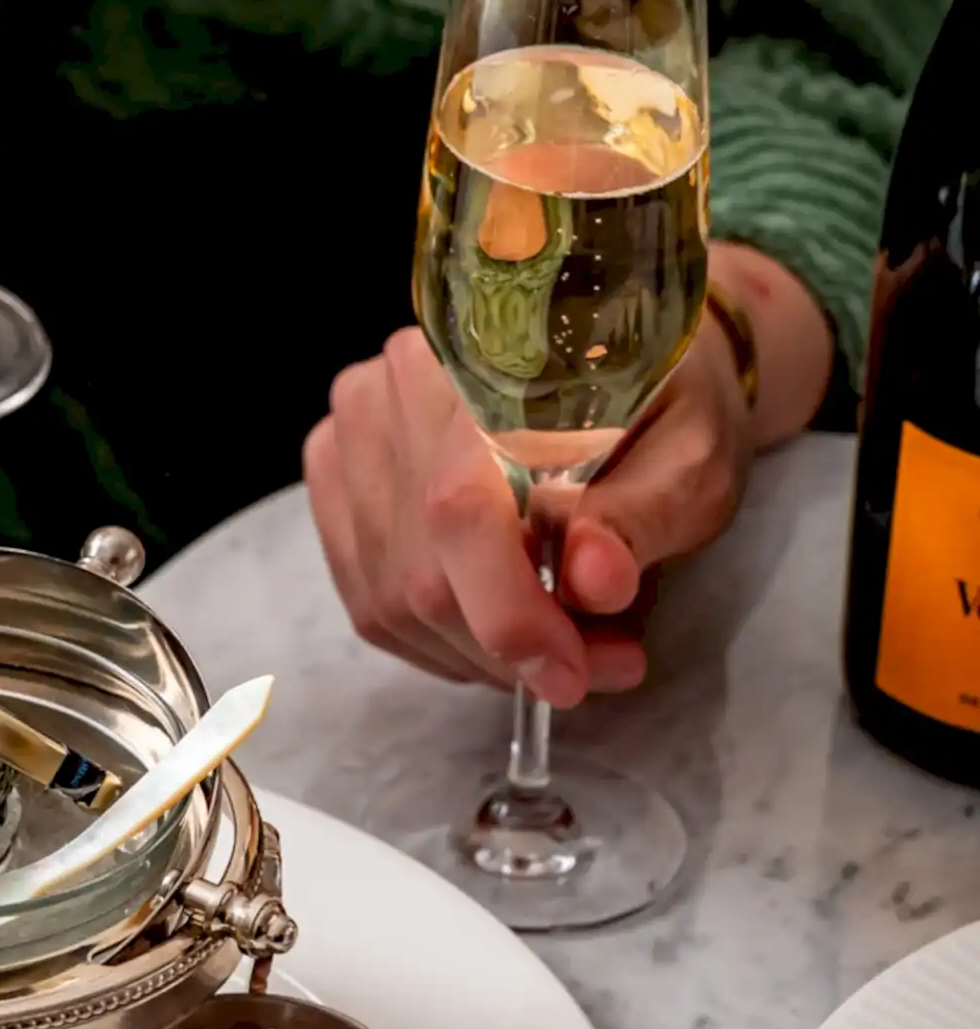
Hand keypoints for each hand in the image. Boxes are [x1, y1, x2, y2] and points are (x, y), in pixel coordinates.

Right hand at [302, 321, 754, 708]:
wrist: (617, 354)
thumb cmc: (663, 403)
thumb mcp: (692, 454)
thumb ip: (642, 515)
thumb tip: (592, 583)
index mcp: (486, 368)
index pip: (460, 512)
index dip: (508, 615)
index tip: (571, 674)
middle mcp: (396, 391)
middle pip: (420, 574)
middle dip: (508, 652)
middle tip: (594, 667)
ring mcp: (352, 432)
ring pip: (390, 600)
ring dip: (477, 655)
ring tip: (559, 646)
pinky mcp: (336, 472)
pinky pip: (369, 597)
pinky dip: (436, 639)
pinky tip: (495, 628)